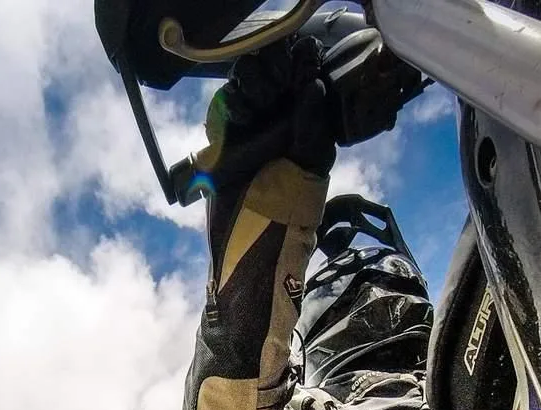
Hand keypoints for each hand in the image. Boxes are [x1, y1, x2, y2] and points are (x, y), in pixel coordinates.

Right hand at [202, 36, 335, 185]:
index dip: (300, 58)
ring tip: (261, 104)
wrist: (253, 219)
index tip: (299, 71)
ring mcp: (251, 110)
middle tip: (278, 87)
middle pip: (271, 59)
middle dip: (274, 67)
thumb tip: (314, 84)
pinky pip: (227, 96)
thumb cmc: (292, 190)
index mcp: (304, 106)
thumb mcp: (313, 156)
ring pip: (247, 71)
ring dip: (254, 81)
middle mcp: (278, 102)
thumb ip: (314, 120)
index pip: (302, 64)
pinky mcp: (225, 121)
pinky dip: (236, 102)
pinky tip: (243, 118)